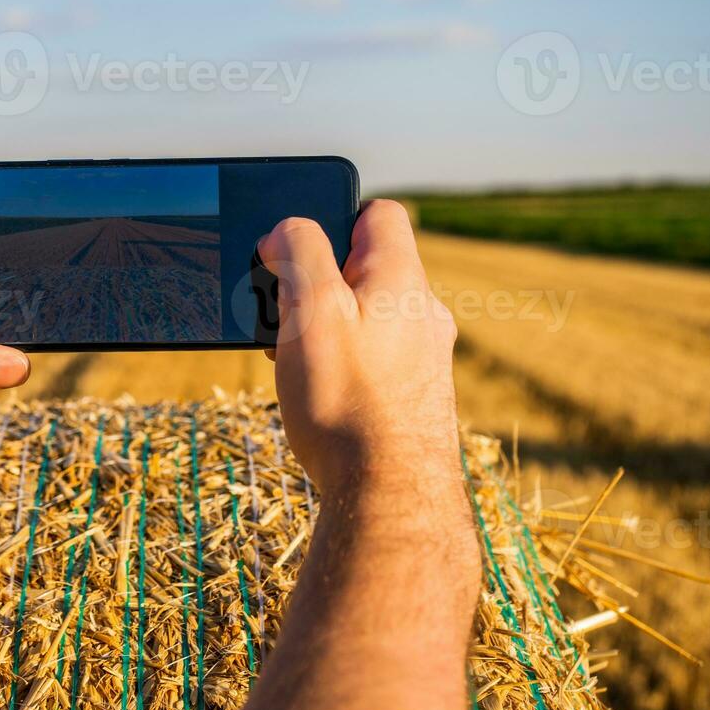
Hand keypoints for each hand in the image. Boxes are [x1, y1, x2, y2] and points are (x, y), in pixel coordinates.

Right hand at [257, 201, 467, 534]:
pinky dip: (345, 367)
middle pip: (368, 269)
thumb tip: (289, 229)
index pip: (378, 214)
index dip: (330, 220)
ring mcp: (425, 358)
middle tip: (284, 316)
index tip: (294, 254)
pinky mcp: (417, 398)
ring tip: (298, 364)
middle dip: (319, 284)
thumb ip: (300, 254)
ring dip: (329, 330)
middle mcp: (425, 313)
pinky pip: (376, 360)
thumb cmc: (347, 402)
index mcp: (402, 278)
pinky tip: (323, 398)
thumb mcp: (310, 311)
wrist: (390, 496)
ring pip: (370, 319)